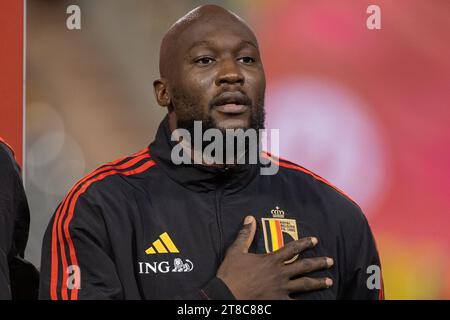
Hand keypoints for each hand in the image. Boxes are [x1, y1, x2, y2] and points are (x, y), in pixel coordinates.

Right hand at [217, 216, 333, 298]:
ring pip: (304, 285)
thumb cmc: (230, 274)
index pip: (292, 248)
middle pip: (304, 266)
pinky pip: (296, 303)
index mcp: (271, 260)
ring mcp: (281, 290)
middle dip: (319, 263)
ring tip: (329, 281)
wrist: (226, 296)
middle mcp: (280, 274)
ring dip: (318, 282)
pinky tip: (313, 302)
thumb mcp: (236, 251)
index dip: (305, 243)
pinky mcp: (278, 302)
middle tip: (331, 261)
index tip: (315, 240)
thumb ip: (245, 235)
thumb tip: (250, 218)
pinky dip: (305, 302)